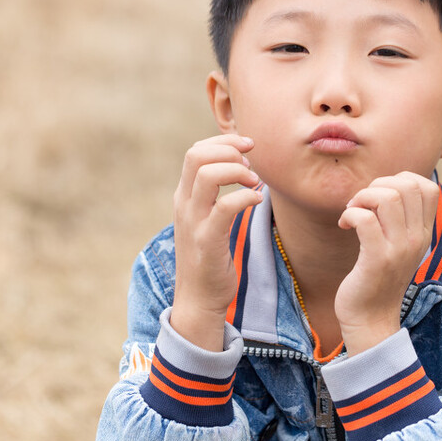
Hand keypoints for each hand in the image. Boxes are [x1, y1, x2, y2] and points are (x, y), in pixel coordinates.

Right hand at [169, 134, 262, 350]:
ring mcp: (193, 222)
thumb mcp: (206, 218)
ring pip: (207, 175)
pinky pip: (225, 207)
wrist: (198, 299)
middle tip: (251, 164)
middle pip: (196, 156)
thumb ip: (214, 193)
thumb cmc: (209, 256)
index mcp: (184, 196)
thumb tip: (242, 165)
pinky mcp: (206, 241)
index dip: (223, 141)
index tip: (248, 146)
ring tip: (254, 182)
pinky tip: (257, 200)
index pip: (195, 151)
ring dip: (237, 171)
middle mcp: (184, 204)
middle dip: (229, 150)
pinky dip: (245, 196)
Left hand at [335, 172, 438, 354]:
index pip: (428, 187)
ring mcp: (399, 250)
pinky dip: (350, 214)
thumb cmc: (378, 278)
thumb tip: (388, 186)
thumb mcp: (399, 246)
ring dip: (362, 197)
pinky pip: (365, 219)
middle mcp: (417, 239)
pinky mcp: (377, 260)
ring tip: (352, 212)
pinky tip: (344, 225)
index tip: (380, 196)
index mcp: (424, 233)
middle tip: (362, 203)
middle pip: (408, 186)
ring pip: (387, 198)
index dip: (400, 179)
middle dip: (378, 184)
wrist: (371, 321)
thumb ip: (400, 219)